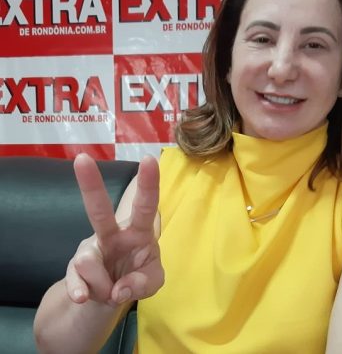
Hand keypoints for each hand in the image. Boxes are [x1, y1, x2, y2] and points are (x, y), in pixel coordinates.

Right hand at [65, 153, 163, 305]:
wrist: (111, 296)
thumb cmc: (138, 276)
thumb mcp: (152, 282)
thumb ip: (144, 283)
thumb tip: (120, 288)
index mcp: (138, 231)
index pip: (146, 205)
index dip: (148, 183)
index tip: (148, 159)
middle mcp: (111, 233)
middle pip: (99, 208)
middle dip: (90, 184)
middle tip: (82, 159)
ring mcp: (90, 249)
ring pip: (87, 262)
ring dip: (104, 287)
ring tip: (112, 291)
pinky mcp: (74, 268)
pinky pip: (75, 281)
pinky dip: (83, 293)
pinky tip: (84, 297)